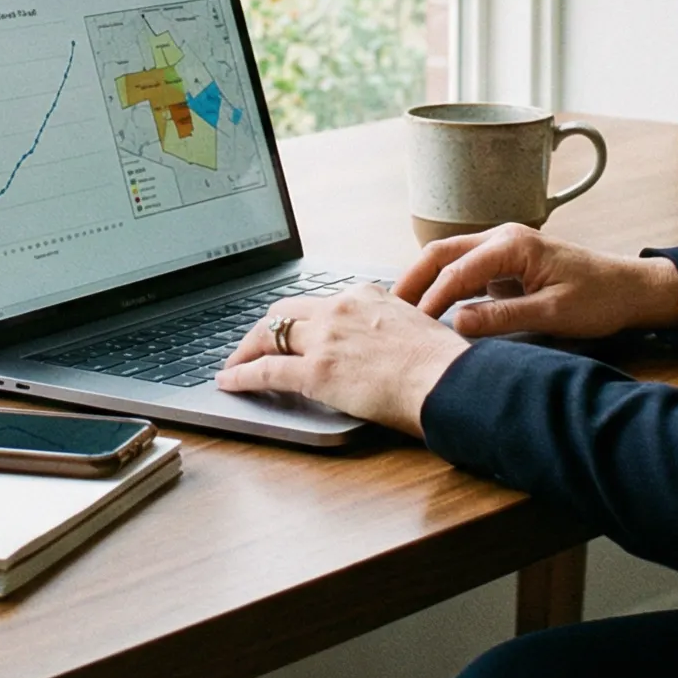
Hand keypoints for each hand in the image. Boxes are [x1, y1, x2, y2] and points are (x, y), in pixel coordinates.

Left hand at [217, 284, 468, 436]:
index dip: (299, 320)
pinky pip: (266, 370)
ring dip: (246, 350)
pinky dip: (242, 376)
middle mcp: (339, 309)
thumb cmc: (442, 363)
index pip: (318, 303)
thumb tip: (383, 342)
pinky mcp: (316, 371)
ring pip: (270, 336)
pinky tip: (230, 381)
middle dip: (263, 329)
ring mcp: (325, 338)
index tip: (291, 330)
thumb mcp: (413, 326)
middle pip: (284, 312)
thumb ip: (388, 326)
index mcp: (364, 295)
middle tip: (253, 345)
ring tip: (234, 364)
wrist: (447, 380)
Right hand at [395, 224, 677, 341]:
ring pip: (449, 258)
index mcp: (513, 245)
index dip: (430, 299)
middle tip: (387, 311)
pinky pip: (465, 270)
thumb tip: (457, 324)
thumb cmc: (599, 299)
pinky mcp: (506, 263)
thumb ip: (503, 317)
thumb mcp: (553, 314)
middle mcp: (503, 237)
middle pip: (441, 252)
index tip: (412, 327)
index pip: (456, 270)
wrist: (631, 289)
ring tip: (400, 312)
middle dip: (412, 279)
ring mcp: (503, 248)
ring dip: (424, 281)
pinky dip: (444, 286)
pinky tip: (431, 309)